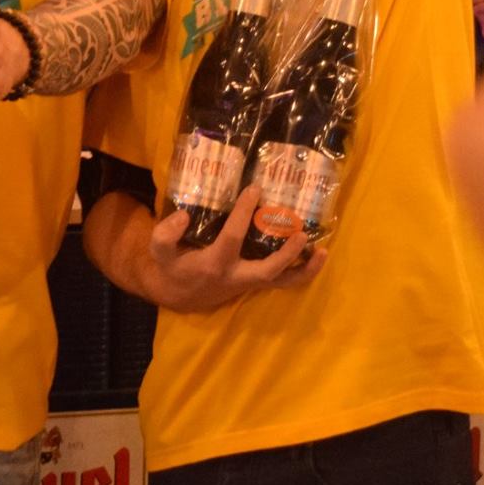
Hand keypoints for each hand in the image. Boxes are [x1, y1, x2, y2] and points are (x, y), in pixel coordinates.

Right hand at [143, 186, 327, 312]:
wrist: (179, 295)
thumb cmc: (172, 267)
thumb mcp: (159, 251)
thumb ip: (165, 234)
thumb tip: (184, 215)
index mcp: (213, 265)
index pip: (232, 239)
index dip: (242, 214)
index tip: (254, 189)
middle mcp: (236, 276)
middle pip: (267, 271)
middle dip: (287, 254)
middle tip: (301, 233)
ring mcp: (249, 283)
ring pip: (282, 282)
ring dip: (305, 269)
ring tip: (324, 251)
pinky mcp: (257, 283)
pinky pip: (284, 281)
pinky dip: (303, 272)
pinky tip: (318, 255)